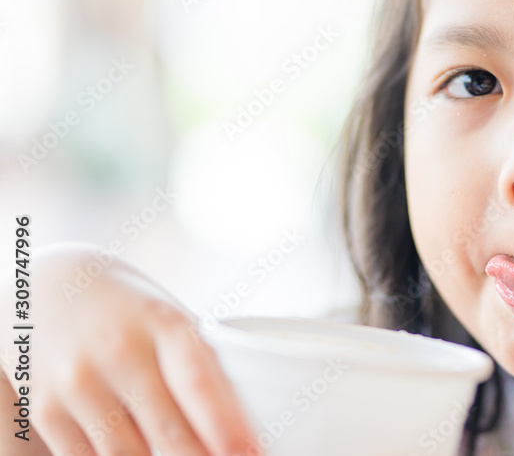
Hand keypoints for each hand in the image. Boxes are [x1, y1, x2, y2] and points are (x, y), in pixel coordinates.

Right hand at [0, 243, 256, 455]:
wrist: (48, 289)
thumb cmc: (129, 311)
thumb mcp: (170, 320)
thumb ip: (202, 366)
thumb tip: (243, 425)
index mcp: (162, 323)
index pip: (198, 383)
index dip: (227, 426)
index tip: (251, 452)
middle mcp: (118, 352)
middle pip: (168, 430)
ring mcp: (78, 383)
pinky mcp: (47, 411)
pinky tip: (143, 455)